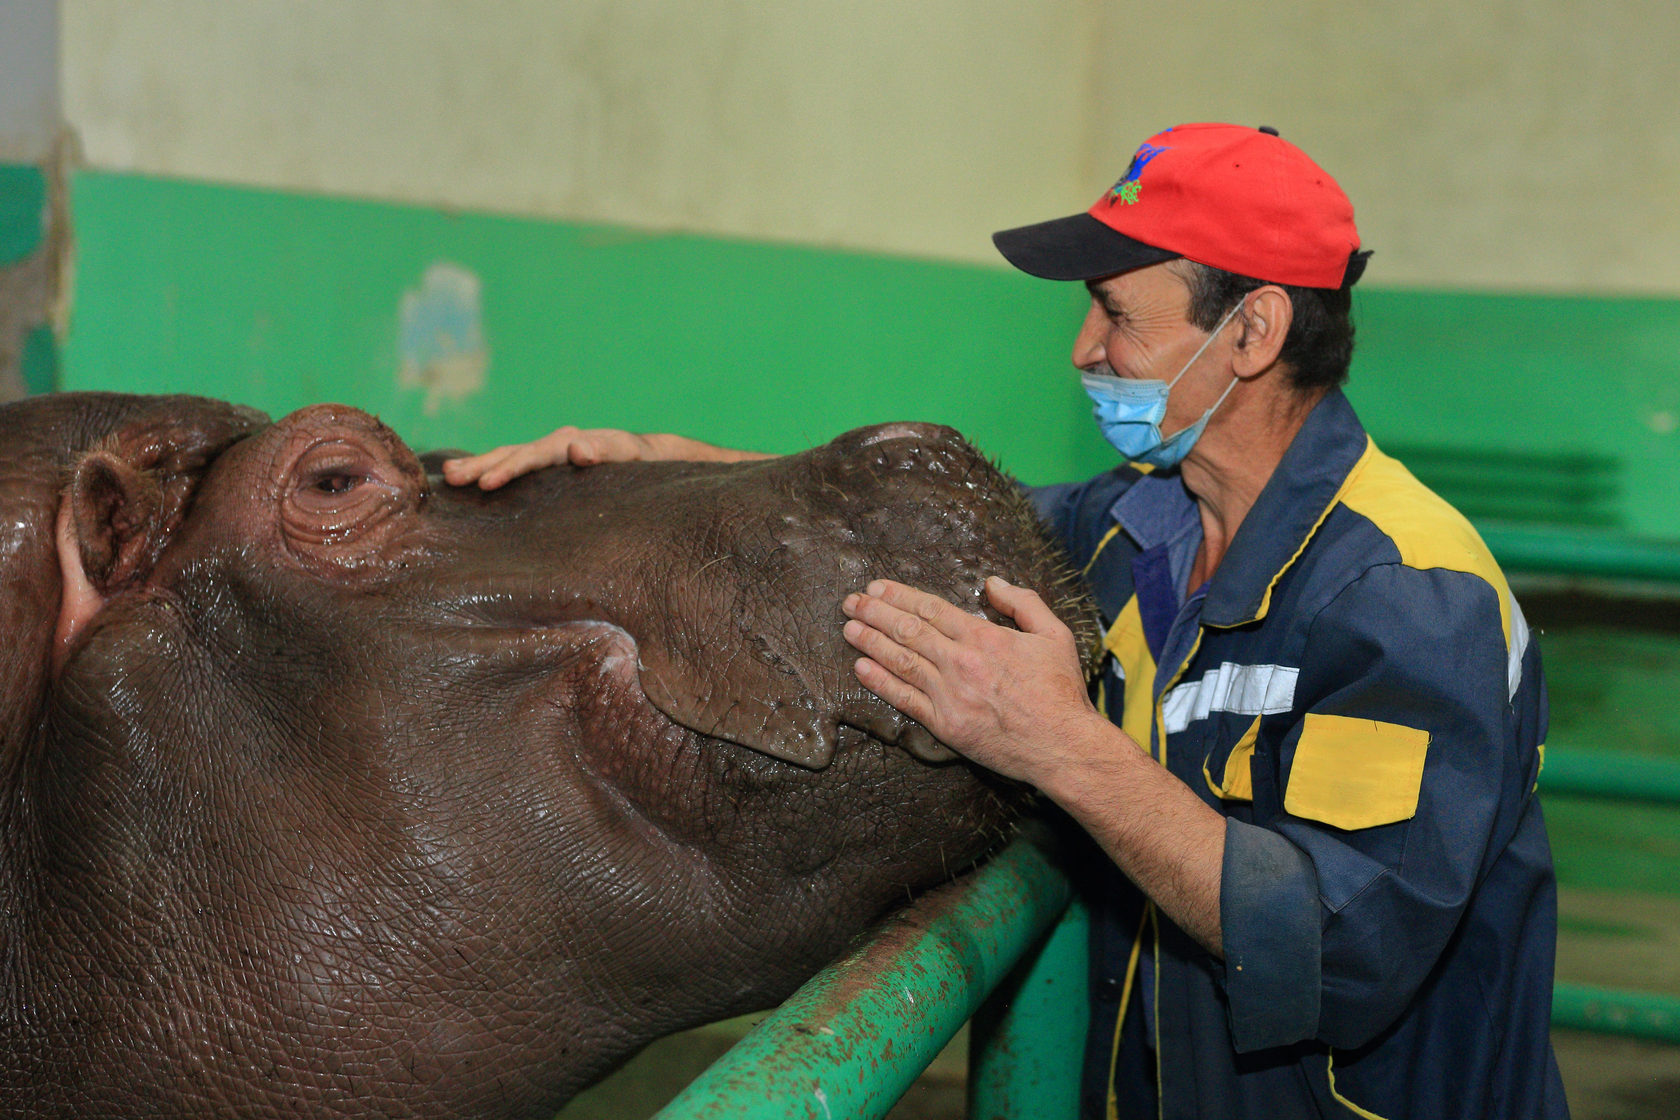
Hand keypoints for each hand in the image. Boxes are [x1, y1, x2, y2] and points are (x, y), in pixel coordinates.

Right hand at [442, 427, 663, 489]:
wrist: (643, 454)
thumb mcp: (628, 456)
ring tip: (448, 476)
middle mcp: (555, 442)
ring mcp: (547, 451)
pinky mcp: (545, 462)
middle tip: (452, 479)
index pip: (534, 456)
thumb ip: (606, 452)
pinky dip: (490, 468)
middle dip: (482, 465)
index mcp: (570, 442)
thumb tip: (578, 449)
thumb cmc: (638, 461)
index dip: (510, 469)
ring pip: (508, 456)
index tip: (487, 484)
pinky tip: (468, 478)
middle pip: (513, 453)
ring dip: (479, 465)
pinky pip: (513, 462)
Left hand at [840, 576, 1102, 783]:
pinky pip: (905, 700)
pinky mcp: (945, 725)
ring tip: (848, 628)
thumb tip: (991, 582)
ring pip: (900, 661)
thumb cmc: (1061, 691)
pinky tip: (860, 668)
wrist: (1063, 746)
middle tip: (850, 602)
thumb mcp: (1054, 634)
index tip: (876, 587)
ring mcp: (950, 695)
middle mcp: (961, 662)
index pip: (930, 609)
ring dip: (870, 642)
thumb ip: (1023, 602)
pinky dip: (880, 682)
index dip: (899, 595)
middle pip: (908, 630)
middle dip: (875, 612)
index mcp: (985, 637)